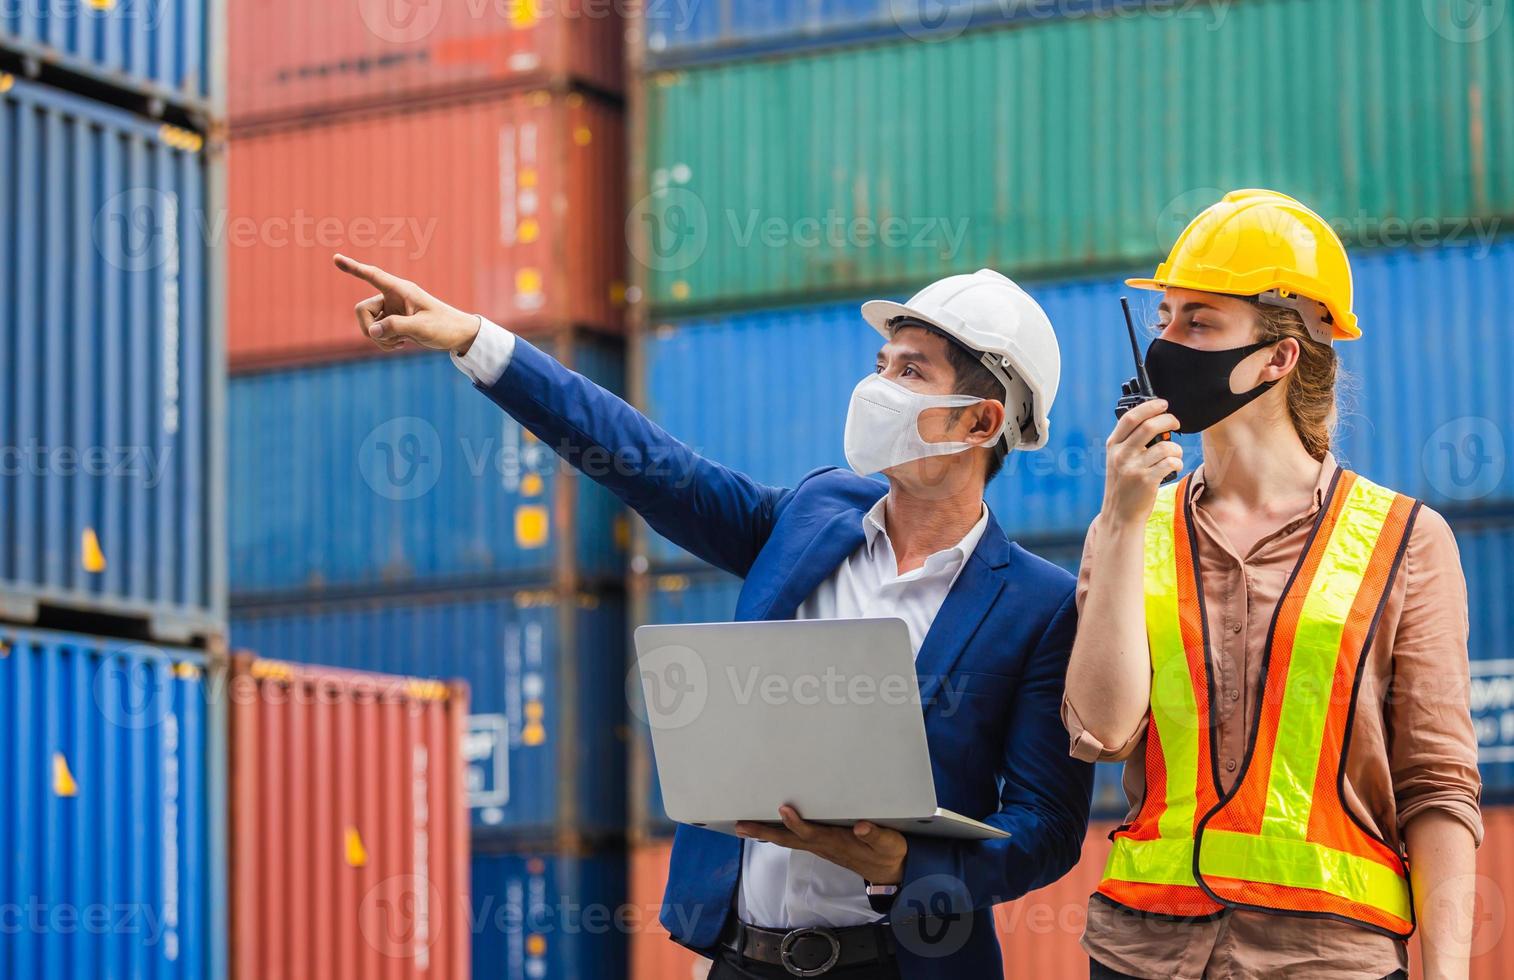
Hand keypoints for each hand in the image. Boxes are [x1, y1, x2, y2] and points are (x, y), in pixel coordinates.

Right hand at [333, 254, 480, 354]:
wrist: (458, 336)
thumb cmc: (444, 326)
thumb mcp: (421, 327)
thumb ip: (396, 327)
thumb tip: (372, 332)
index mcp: (400, 290)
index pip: (373, 276)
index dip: (353, 268)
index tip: (335, 258)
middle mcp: (392, 297)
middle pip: (362, 310)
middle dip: (369, 328)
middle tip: (389, 339)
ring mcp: (391, 311)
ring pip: (368, 324)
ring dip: (379, 338)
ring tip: (401, 343)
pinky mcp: (393, 323)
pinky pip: (376, 333)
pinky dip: (383, 342)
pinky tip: (400, 345)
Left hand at [735, 806, 907, 884]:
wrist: (889, 872)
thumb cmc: (887, 853)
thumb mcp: (888, 844)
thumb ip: (875, 835)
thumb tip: (861, 827)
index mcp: (837, 843)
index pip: (812, 833)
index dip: (796, 823)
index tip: (783, 808)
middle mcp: (823, 846)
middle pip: (789, 840)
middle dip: (764, 832)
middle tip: (741, 826)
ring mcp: (820, 847)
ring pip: (788, 840)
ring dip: (765, 834)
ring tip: (744, 827)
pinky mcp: (821, 845)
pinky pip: (794, 840)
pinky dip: (777, 834)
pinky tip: (767, 830)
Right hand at [1102, 398, 1182, 526]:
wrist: (1120, 514)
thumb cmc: (1124, 484)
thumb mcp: (1118, 460)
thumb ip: (1130, 441)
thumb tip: (1155, 420)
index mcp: (1113, 445)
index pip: (1131, 418)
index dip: (1149, 407)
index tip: (1163, 404)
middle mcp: (1121, 455)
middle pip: (1149, 426)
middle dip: (1168, 420)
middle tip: (1175, 423)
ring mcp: (1133, 468)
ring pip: (1166, 446)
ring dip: (1176, 449)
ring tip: (1174, 455)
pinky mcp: (1146, 481)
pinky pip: (1171, 463)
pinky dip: (1177, 463)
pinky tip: (1174, 467)